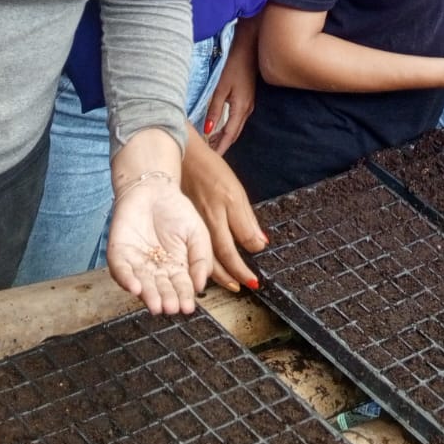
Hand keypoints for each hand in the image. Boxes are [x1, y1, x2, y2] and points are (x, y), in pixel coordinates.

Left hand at [107, 175, 211, 313]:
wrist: (155, 187)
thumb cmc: (178, 210)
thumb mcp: (199, 234)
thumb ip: (201, 259)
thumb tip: (200, 286)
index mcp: (175, 267)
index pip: (180, 286)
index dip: (183, 297)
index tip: (188, 307)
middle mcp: (155, 269)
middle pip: (161, 288)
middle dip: (166, 299)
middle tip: (171, 308)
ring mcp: (136, 262)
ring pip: (141, 283)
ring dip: (148, 295)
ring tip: (156, 305)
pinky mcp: (119, 252)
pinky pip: (121, 269)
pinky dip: (126, 279)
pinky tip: (135, 287)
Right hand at [182, 135, 264, 292]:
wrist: (183, 157)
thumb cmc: (211, 171)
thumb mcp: (235, 191)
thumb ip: (246, 220)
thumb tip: (260, 243)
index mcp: (224, 209)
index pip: (237, 244)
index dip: (247, 260)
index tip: (255, 271)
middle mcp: (207, 219)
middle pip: (221, 255)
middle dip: (234, 274)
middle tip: (245, 286)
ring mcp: (193, 223)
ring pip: (205, 256)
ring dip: (218, 274)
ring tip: (230, 284)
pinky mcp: (183, 224)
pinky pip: (193, 249)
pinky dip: (202, 262)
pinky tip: (208, 269)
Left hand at [202, 39, 255, 155]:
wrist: (249, 50)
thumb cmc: (234, 67)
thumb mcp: (221, 89)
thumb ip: (214, 110)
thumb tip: (207, 130)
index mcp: (241, 109)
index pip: (229, 135)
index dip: (220, 148)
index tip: (212, 160)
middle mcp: (247, 110)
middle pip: (233, 134)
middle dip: (221, 145)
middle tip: (208, 154)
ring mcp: (249, 106)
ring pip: (235, 128)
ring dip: (224, 137)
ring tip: (210, 143)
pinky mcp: (247, 101)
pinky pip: (237, 121)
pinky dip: (227, 128)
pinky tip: (218, 128)